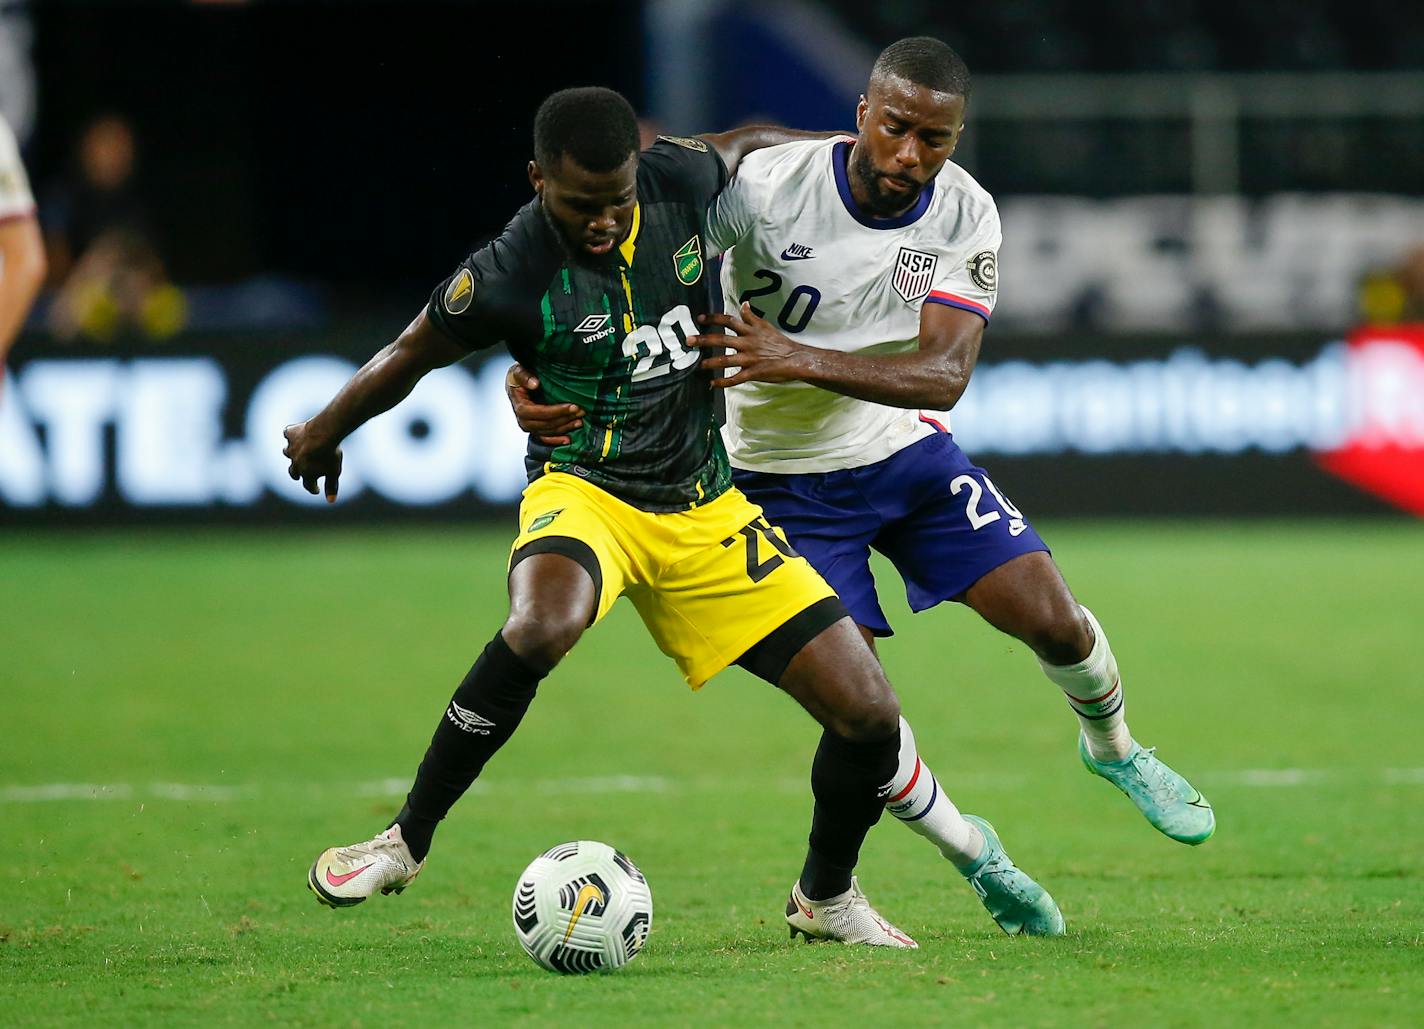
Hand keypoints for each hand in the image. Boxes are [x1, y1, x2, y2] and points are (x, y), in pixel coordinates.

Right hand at [282, 421, 342, 502]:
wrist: (322, 434)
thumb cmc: (330, 454)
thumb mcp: (334, 472)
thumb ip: (332, 486)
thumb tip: (331, 501)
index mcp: (306, 473)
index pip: (308, 485)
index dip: (313, 488)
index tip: (317, 490)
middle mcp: (295, 462)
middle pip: (293, 471)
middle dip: (296, 474)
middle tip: (298, 476)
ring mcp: (291, 448)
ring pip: (287, 452)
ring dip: (290, 454)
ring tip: (294, 454)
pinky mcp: (291, 434)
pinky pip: (288, 434)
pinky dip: (290, 434)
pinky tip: (292, 433)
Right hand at [505, 363, 582, 444]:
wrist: (514, 385)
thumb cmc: (517, 379)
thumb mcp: (517, 372)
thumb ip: (523, 376)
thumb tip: (534, 384)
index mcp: (519, 406)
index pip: (539, 412)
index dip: (556, 411)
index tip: (572, 406)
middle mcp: (523, 420)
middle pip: (546, 424)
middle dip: (565, 419)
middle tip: (580, 412)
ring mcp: (529, 427)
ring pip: (549, 431)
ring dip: (565, 428)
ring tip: (579, 421)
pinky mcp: (534, 430)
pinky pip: (546, 438)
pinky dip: (557, 440)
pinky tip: (568, 439)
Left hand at [687, 302, 808, 386]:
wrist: (795, 359)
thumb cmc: (780, 342)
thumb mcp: (766, 325)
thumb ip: (752, 317)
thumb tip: (744, 303)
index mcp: (750, 330)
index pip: (729, 321)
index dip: (713, 319)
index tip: (700, 319)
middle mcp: (747, 343)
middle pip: (722, 339)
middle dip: (704, 340)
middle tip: (688, 340)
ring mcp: (750, 358)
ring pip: (726, 360)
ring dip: (711, 362)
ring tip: (699, 365)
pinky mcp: (754, 372)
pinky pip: (736, 378)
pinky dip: (723, 382)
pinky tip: (713, 384)